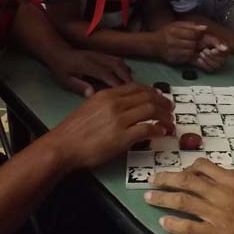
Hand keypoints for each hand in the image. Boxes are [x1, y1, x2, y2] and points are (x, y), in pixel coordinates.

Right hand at [47, 84, 173, 169]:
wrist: (63, 145)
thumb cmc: (73, 131)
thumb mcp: (90, 107)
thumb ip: (106, 103)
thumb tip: (121, 106)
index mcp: (107, 95)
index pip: (137, 88)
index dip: (153, 92)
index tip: (160, 98)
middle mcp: (115, 103)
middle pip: (148, 97)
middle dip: (163, 103)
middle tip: (170, 110)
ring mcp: (119, 119)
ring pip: (151, 111)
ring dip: (164, 116)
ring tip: (169, 122)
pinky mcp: (122, 137)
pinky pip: (147, 129)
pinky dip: (158, 130)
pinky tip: (161, 133)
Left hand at [48, 49, 131, 96]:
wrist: (58, 52)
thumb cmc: (61, 68)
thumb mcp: (65, 80)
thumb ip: (79, 86)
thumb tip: (92, 93)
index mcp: (86, 64)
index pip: (105, 73)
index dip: (115, 82)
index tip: (123, 93)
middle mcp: (95, 57)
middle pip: (116, 65)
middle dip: (126, 77)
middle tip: (134, 90)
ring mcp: (99, 54)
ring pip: (118, 61)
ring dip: (127, 73)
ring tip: (133, 84)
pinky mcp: (101, 54)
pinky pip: (116, 59)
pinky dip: (124, 68)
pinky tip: (127, 76)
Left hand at [145, 159, 233, 233]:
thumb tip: (222, 180)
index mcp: (232, 179)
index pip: (202, 167)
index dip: (187, 169)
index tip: (181, 173)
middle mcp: (221, 192)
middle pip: (186, 181)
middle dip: (166, 178)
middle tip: (152, 180)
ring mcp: (216, 213)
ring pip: (182, 201)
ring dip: (162, 198)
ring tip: (149, 197)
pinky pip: (189, 227)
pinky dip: (174, 224)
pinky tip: (163, 222)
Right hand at [155, 22, 206, 63]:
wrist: (154, 44)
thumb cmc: (167, 32)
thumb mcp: (177, 24)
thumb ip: (191, 25)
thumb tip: (204, 28)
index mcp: (174, 31)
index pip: (193, 34)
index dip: (199, 35)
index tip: (199, 34)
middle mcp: (172, 42)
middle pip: (193, 44)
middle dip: (197, 43)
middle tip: (196, 41)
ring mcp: (172, 52)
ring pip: (191, 52)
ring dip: (194, 50)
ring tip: (191, 46)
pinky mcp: (173, 60)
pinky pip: (187, 59)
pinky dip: (189, 56)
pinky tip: (186, 51)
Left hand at [192, 34, 229, 72]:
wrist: (192, 46)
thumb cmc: (201, 41)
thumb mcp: (209, 39)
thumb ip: (217, 43)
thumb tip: (225, 48)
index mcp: (223, 48)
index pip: (226, 53)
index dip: (218, 53)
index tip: (212, 50)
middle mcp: (222, 56)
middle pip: (221, 61)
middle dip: (210, 56)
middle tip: (204, 50)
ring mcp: (216, 62)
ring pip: (216, 66)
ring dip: (207, 60)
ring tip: (201, 54)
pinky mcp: (210, 67)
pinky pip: (210, 69)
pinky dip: (204, 64)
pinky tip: (199, 59)